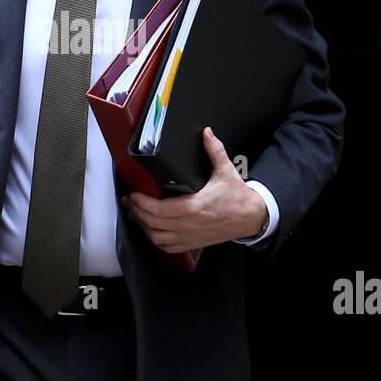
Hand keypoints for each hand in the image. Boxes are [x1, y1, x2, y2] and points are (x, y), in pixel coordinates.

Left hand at [120, 127, 267, 252]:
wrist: (251, 217)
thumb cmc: (238, 197)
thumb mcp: (226, 171)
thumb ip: (214, 150)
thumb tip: (206, 133)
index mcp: (194, 207)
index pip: (159, 209)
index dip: (142, 202)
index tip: (134, 193)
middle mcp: (189, 224)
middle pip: (153, 223)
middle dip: (137, 212)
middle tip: (129, 201)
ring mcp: (190, 236)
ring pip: (157, 237)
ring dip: (144, 227)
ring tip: (136, 214)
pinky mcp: (193, 243)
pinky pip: (168, 247)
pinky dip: (156, 240)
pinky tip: (151, 230)